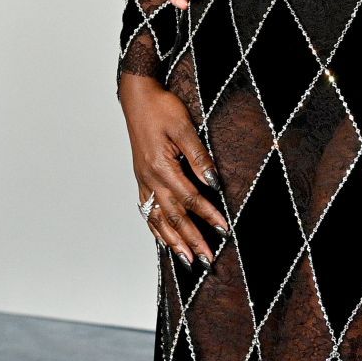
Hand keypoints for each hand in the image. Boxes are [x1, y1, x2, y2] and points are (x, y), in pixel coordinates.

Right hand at [117, 70, 228, 265]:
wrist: (137, 99)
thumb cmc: (162, 109)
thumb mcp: (184, 127)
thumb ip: (199, 156)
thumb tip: (214, 182)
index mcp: (161, 168)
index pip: (190, 198)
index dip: (208, 215)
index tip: (224, 229)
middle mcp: (150, 179)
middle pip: (174, 216)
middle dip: (192, 240)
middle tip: (207, 260)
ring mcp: (144, 182)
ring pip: (159, 219)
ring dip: (174, 242)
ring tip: (188, 261)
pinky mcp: (141, 180)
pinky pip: (148, 212)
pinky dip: (157, 229)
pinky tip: (165, 240)